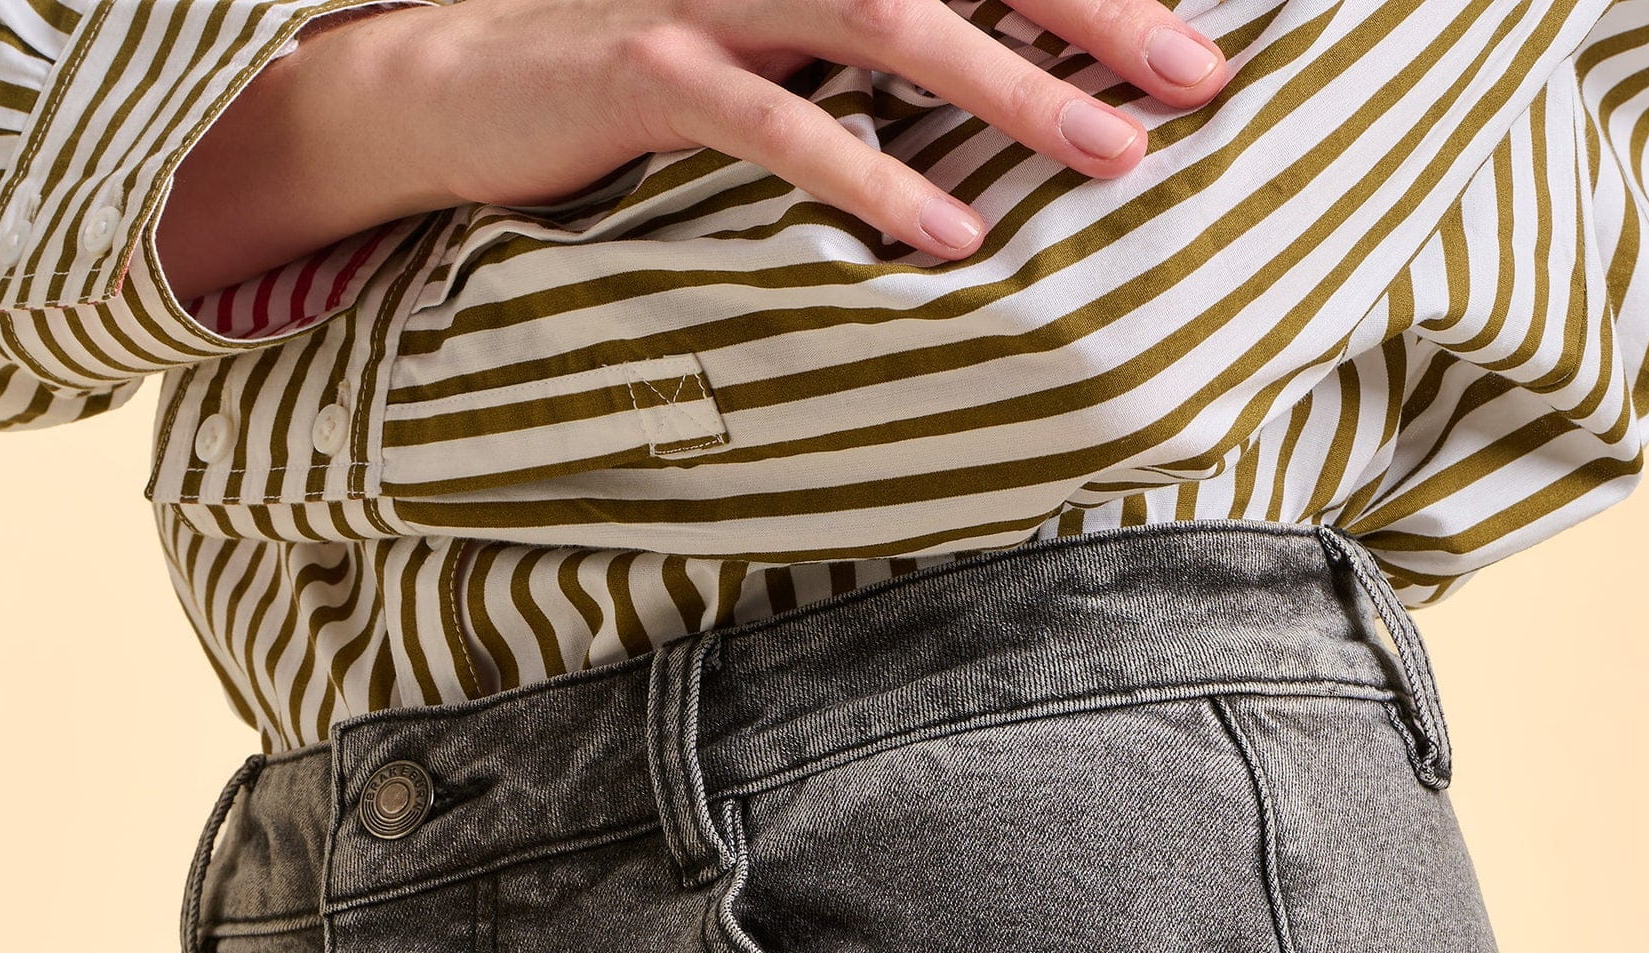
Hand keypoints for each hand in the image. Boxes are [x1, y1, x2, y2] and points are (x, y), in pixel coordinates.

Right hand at [157, 0, 1229, 300]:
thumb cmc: (641, 75)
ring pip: (890, 16)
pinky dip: (868, 177)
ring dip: (1014, 90)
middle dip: (1094, 13)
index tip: (1196, 45)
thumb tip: (1010, 115)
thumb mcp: (781, 52)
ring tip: (1114, 160)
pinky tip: (949, 234)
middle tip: (1199, 80)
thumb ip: (878, 61)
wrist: (449, 74)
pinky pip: (777, 122)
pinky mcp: (647, 67)